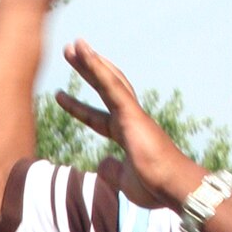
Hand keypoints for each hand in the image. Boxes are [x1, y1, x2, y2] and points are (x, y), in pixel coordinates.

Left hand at [55, 38, 203, 211]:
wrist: (172, 187)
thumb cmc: (155, 187)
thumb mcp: (125, 181)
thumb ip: (112, 170)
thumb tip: (101, 163)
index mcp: (127, 136)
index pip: (96, 117)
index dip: (77, 107)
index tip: (59, 95)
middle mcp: (130, 120)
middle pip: (104, 88)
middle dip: (87, 70)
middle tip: (69, 51)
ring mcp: (132, 114)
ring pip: (108, 80)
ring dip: (89, 61)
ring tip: (72, 44)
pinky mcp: (132, 112)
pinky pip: (111, 85)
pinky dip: (96, 67)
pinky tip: (83, 51)